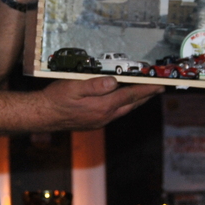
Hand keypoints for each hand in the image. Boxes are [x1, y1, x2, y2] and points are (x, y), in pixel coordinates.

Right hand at [38, 76, 161, 130]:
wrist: (44, 116)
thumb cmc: (57, 98)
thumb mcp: (74, 86)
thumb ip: (95, 84)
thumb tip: (114, 81)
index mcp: (103, 106)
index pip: (131, 95)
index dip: (147, 89)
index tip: (160, 84)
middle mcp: (105, 116)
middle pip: (132, 104)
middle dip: (147, 96)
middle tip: (159, 88)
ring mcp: (101, 121)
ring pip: (125, 110)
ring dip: (137, 102)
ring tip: (146, 94)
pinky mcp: (95, 124)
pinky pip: (116, 114)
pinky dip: (125, 106)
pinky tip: (123, 102)